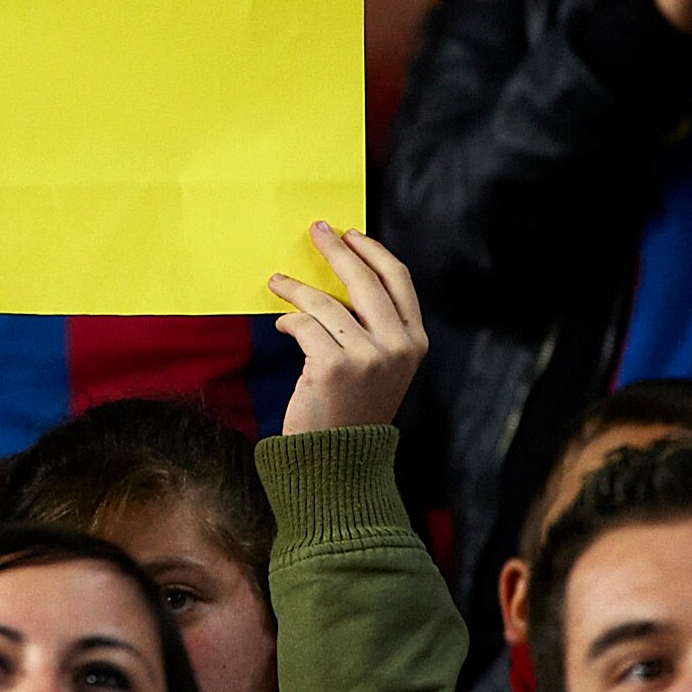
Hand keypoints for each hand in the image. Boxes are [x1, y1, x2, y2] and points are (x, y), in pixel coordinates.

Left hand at [268, 223, 426, 432]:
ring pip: (325, 302)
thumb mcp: (381, 367)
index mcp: (415, 341)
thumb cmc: (352, 409)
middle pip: (365, 280)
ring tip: (277, 281)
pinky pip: (304, 325)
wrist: (339, 460)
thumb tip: (342, 277)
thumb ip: (374, 328)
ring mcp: (368, 356)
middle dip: (337, 250)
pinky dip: (288, 321)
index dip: (373, 251)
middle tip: (315, 231)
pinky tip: (282, 325)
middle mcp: (398, 346)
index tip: (350, 234)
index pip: (398, 279)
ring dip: (295, 288)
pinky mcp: (334, 366)